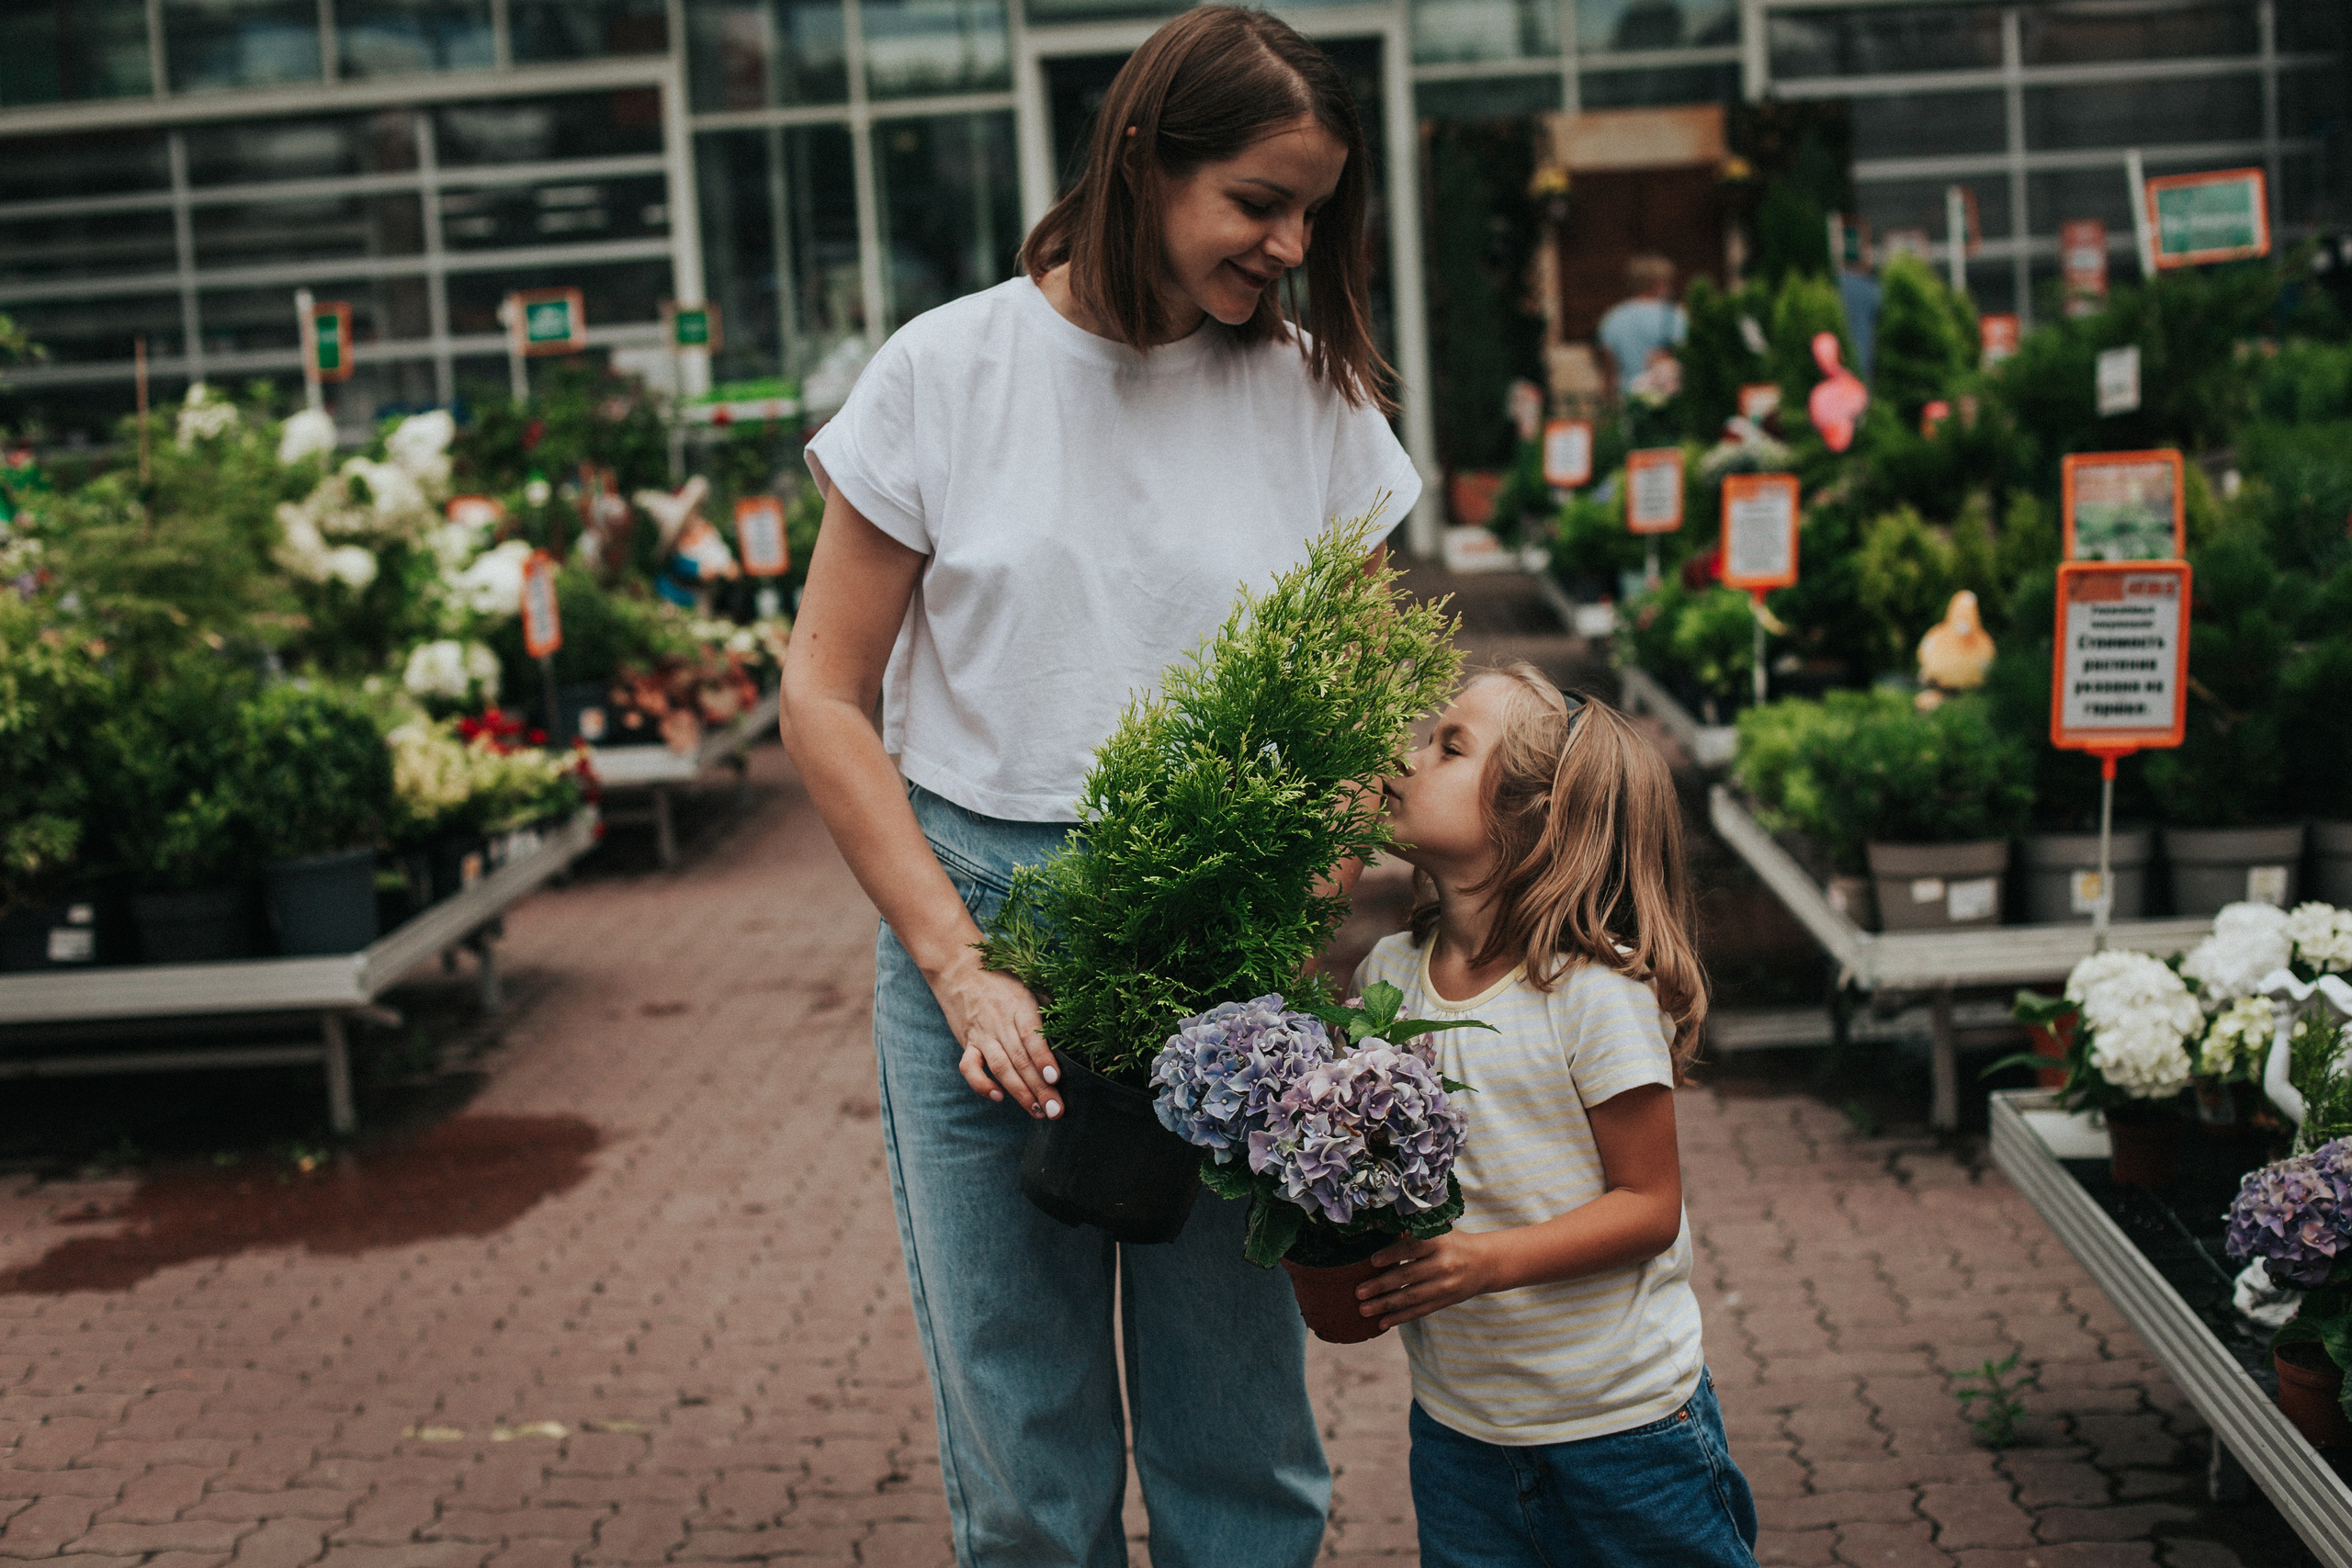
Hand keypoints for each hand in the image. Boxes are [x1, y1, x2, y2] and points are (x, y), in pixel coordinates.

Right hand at [932, 952, 1061, 1118]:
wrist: (958, 968)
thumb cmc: (1001, 977)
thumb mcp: (1028, 983)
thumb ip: (1047, 1005)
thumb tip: (1071, 1026)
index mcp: (1019, 1005)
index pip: (1031, 1036)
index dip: (1043, 1059)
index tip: (1055, 1079)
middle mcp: (1000, 1022)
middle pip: (1020, 1060)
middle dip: (1039, 1088)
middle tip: (1055, 1111)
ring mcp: (982, 1034)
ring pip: (1001, 1068)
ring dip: (1019, 1093)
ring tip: (1037, 1112)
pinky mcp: (967, 1042)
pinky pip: (969, 1067)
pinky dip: (981, 1084)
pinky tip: (997, 1097)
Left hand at [1358, 1232, 1498, 1328]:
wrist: (1484, 1263)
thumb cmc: (1451, 1243)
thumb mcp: (1437, 1232)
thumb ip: (1411, 1235)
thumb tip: (1375, 1237)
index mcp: (1439, 1242)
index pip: (1412, 1248)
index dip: (1392, 1254)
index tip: (1372, 1261)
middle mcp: (1443, 1265)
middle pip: (1408, 1276)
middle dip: (1381, 1285)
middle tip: (1358, 1292)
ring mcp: (1445, 1286)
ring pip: (1411, 1298)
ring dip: (1385, 1305)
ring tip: (1364, 1310)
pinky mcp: (1445, 1302)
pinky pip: (1419, 1311)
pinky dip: (1400, 1318)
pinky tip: (1382, 1323)